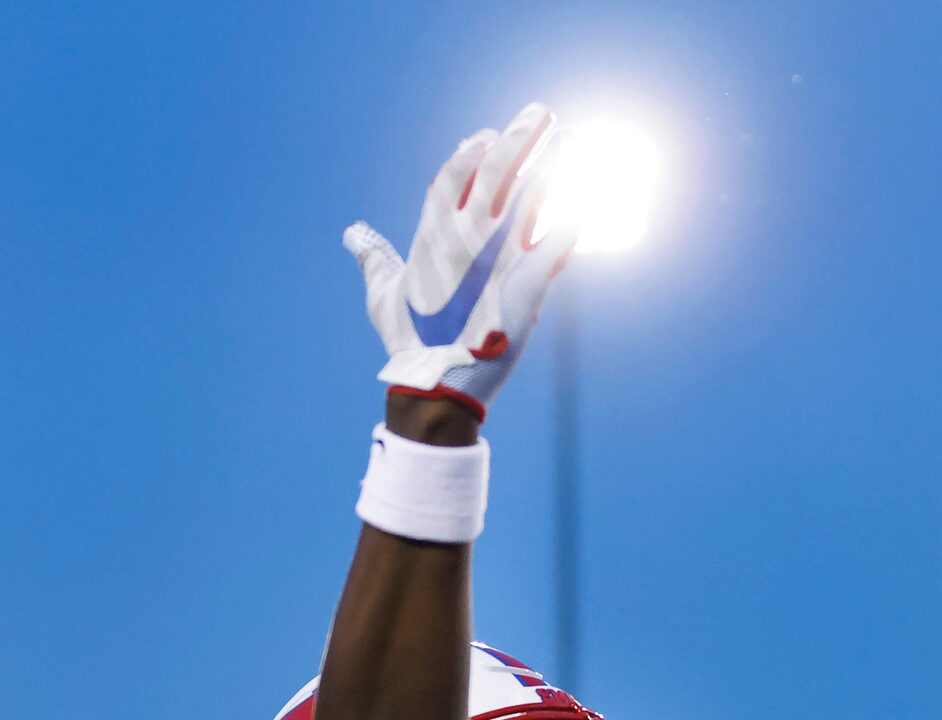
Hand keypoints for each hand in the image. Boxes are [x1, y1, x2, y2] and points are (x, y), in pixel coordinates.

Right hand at [344, 102, 579, 416]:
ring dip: (552, 164)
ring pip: (531, 196)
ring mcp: (499, 258)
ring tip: (571, 138)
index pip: (453, 175)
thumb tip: (353, 235)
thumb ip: (373, 258)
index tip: (487, 135)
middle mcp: (467, 237)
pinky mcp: (527, 286)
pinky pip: (557, 246)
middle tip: (541, 112)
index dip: (470, 151)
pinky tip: (589, 206)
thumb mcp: (382, 294)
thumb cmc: (407, 341)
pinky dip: (573, 225)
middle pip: (496, 170)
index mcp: (433, 234)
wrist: (435, 384)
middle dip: (519, 136)